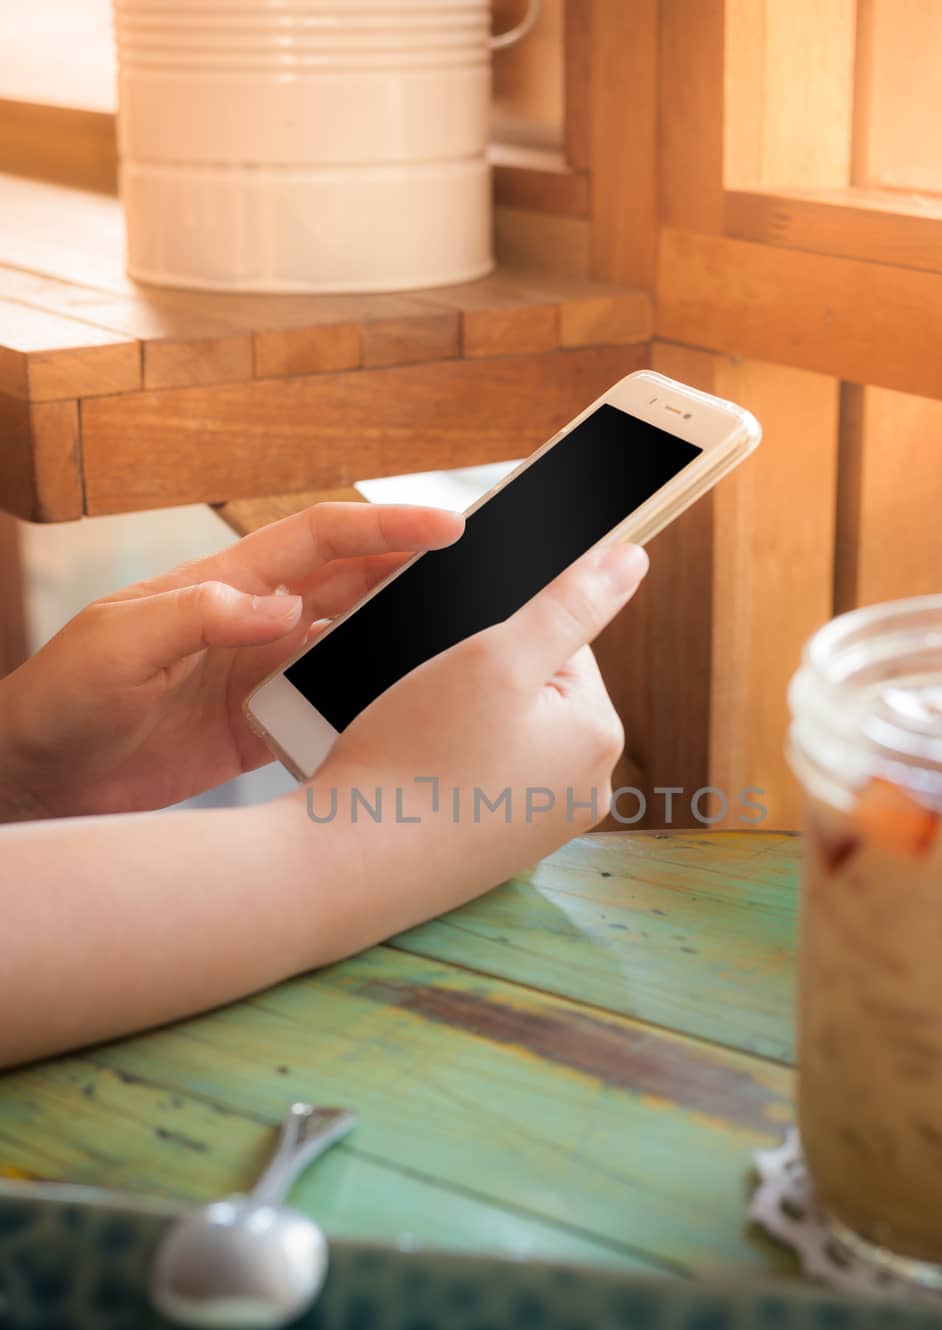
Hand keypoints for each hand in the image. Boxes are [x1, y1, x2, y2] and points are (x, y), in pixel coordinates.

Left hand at [0, 501, 461, 818]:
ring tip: (467, 643)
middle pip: (353, 584)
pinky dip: (372, 705)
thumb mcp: (119, 645)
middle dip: (417, 573)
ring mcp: (262, 676)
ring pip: (353, 644)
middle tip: (486, 577)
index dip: (384, 529)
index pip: (320, 541)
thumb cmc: (61, 699)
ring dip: (405, 638)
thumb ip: (198, 616)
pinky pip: (331, 708)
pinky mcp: (262, 729)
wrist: (38, 778)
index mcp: (223, 585)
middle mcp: (254, 623)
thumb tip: (283, 608)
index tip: (447, 530)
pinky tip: (409, 712)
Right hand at [296, 540, 648, 962]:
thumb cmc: (415, 759)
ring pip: (505, 734)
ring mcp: (543, 826)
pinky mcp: (500, 850)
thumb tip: (633, 560)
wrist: (348, 866)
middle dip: (482, 683)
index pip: (565, 644)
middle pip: (537, 691)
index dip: (498, 638)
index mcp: (599, 737)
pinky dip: (450, 770)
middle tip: (429, 708)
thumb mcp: (495, 657)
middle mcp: (585, 790)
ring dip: (462, 725)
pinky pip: (482, 780)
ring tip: (419, 743)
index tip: (452, 666)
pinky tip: (417, 779)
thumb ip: (570, 604)